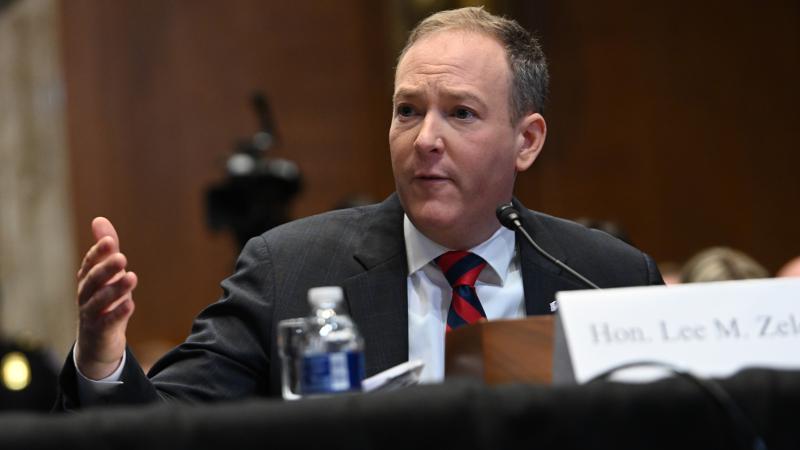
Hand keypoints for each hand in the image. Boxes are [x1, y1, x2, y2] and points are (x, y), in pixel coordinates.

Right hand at [74, 217, 137, 379]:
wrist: (97, 341)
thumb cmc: (103, 301)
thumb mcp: (106, 274)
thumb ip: (105, 250)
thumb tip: (99, 219)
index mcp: (87, 279)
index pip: (89, 264)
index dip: (98, 253)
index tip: (110, 241)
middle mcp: (86, 295)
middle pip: (93, 280)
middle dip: (106, 269)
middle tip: (121, 257)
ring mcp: (92, 314)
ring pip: (100, 300)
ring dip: (116, 289)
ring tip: (132, 277)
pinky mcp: (101, 331)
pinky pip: (108, 322)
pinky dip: (118, 313)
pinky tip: (131, 304)